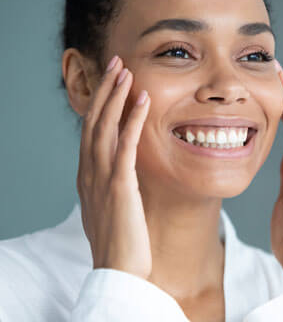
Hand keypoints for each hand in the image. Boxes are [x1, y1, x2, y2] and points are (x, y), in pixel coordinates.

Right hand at [76, 55, 151, 278]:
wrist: (117, 270)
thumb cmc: (117, 237)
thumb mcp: (107, 204)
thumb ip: (110, 182)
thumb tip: (119, 168)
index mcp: (87, 174)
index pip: (91, 129)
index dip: (100, 102)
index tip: (112, 81)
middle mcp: (90, 170)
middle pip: (95, 120)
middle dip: (105, 90)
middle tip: (117, 64)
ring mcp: (102, 177)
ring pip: (105, 127)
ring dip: (116, 96)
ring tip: (126, 71)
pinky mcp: (120, 185)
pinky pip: (126, 145)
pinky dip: (133, 120)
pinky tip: (143, 100)